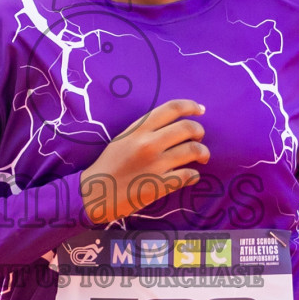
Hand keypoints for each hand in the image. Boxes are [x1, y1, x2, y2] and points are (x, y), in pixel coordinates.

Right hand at [80, 100, 208, 224]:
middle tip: (199, 138)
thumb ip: (146, 129)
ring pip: (193, 150)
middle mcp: (148, 143)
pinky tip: (191, 176)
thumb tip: (173, 123)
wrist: (95, 193)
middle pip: (188, 128)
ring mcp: (155, 165)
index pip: (172, 108)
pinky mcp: (159, 185)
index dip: (191, 106)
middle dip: (200, 132)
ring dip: (203, 153)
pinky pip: (188, 175)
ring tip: (202, 157)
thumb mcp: (124, 138)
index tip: (201, 110)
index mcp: (139, 129)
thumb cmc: (109, 164)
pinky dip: (194, 175)